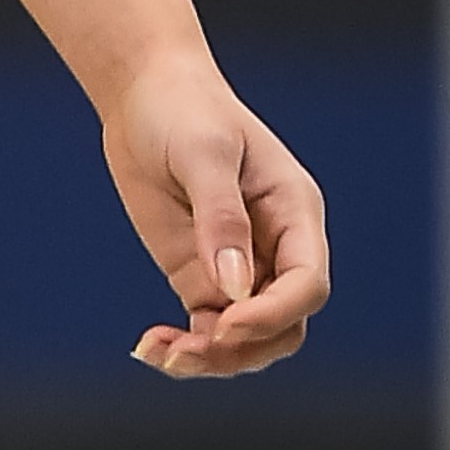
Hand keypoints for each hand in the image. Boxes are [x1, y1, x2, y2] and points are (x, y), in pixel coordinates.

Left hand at [100, 49, 329, 378]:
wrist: (143, 91)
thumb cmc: (184, 108)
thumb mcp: (203, 153)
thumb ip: (221, 218)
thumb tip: (235, 288)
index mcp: (294, 213)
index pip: (307, 284)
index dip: (273, 313)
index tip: (226, 322)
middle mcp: (274, 248)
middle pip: (283, 326)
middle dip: (243, 348)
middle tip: (188, 350)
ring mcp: (236, 267)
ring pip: (246, 339)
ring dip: (211, 357)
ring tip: (161, 354)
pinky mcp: (199, 275)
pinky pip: (205, 328)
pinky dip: (184, 346)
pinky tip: (148, 346)